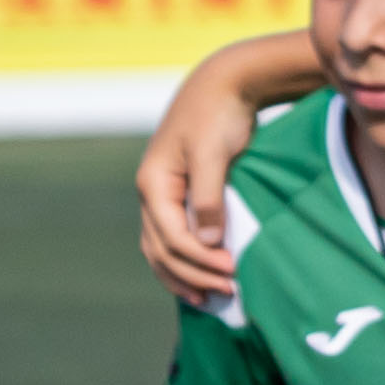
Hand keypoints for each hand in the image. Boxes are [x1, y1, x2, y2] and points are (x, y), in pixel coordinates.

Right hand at [136, 55, 261, 302]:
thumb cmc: (218, 116)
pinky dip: (183, 261)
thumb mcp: (213, 155)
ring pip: (161, 248)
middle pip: (161, 249)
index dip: (200, 261)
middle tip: (227, 292)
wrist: (224, 85)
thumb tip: (206, 243)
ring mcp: (162, 194)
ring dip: (183, 275)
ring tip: (208, 299)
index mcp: (154, 183)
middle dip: (192, 275)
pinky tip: (199, 278)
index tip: (232, 271)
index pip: (171, 237)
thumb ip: (209, 199)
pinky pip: (172, 237)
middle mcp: (151, 192)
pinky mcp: (179, 194)